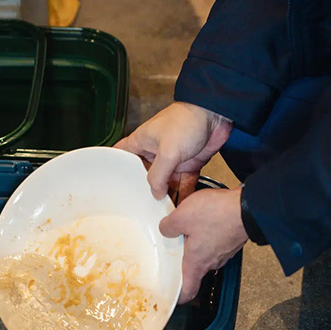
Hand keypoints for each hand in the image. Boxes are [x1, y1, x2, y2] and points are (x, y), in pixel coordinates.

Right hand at [115, 102, 230, 201]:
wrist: (215, 115)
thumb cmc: (186, 121)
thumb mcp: (167, 151)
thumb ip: (158, 176)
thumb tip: (155, 193)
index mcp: (141, 143)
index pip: (122, 157)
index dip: (117, 170)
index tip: (114, 187)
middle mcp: (154, 152)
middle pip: (144, 177)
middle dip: (145, 191)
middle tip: (142, 210)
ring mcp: (172, 160)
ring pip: (165, 183)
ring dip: (166, 196)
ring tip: (162, 214)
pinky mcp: (188, 165)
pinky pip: (183, 184)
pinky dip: (183, 194)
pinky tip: (181, 207)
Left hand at [160, 186, 247, 303]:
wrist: (247, 207)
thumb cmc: (218, 216)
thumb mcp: (182, 217)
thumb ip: (169, 227)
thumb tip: (166, 229)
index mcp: (197, 263)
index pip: (188, 290)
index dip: (180, 296)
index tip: (175, 297)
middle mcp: (212, 261)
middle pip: (195, 267)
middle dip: (185, 257)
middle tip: (175, 246)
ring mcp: (225, 250)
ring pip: (207, 252)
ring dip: (198, 242)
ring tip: (190, 225)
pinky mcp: (232, 238)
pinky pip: (217, 239)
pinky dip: (211, 231)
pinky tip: (206, 218)